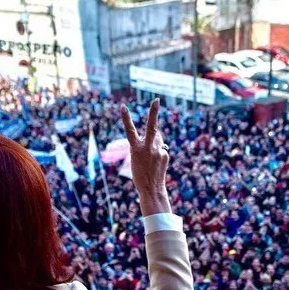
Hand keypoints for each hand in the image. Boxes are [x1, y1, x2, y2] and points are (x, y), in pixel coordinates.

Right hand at [120, 99, 170, 215]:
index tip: (123, 106)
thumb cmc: (140, 175)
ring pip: (157, 139)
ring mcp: (158, 151)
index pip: (129, 131)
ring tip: (151, 158)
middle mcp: (147, 148)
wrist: (151, 189)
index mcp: (135, 149)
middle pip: (151, 127)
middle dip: (153, 112)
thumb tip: (158, 135)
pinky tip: (157, 164)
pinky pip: (161, 149)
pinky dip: (159, 153)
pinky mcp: (165, 155)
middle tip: (156, 100)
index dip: (125, 118)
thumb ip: (147, 144)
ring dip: (154, 143)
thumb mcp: (137, 158)